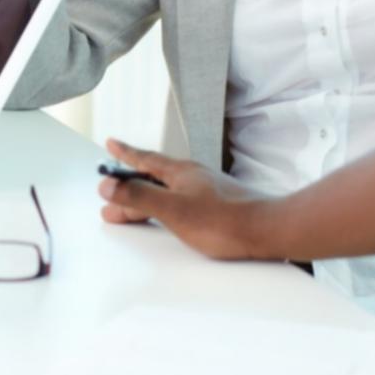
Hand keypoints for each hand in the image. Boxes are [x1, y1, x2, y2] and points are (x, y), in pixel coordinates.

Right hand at [96, 139, 276, 260]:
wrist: (267, 230)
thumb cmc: (223, 221)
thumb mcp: (172, 210)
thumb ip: (139, 196)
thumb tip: (108, 185)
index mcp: (180, 172)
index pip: (145, 158)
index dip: (125, 153)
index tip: (111, 143)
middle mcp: (192, 176)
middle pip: (152, 176)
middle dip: (129, 184)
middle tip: (110, 191)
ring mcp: (205, 189)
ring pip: (166, 189)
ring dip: (145, 196)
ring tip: (131, 207)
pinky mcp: (216, 205)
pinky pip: (179, 198)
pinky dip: (163, 204)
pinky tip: (167, 213)